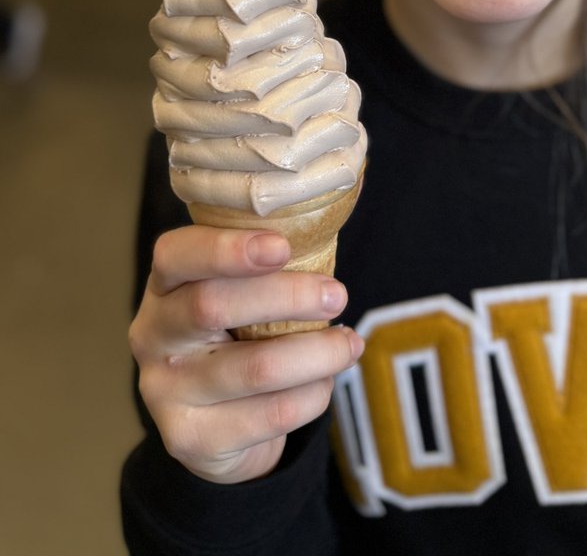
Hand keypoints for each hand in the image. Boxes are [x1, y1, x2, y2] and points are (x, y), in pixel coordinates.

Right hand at [128, 225, 363, 483]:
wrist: (216, 428)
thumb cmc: (239, 336)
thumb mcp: (239, 295)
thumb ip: (264, 265)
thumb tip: (323, 232)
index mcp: (163, 286)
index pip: (175, 254)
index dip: (227, 248)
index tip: (281, 246)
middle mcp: (152, 336)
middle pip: (212, 307)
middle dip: (287, 297)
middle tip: (337, 294)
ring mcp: (165, 392)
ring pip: (255, 367)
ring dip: (317, 353)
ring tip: (349, 344)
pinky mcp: (191, 439)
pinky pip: (271, 414)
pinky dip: (312, 395)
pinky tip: (324, 382)